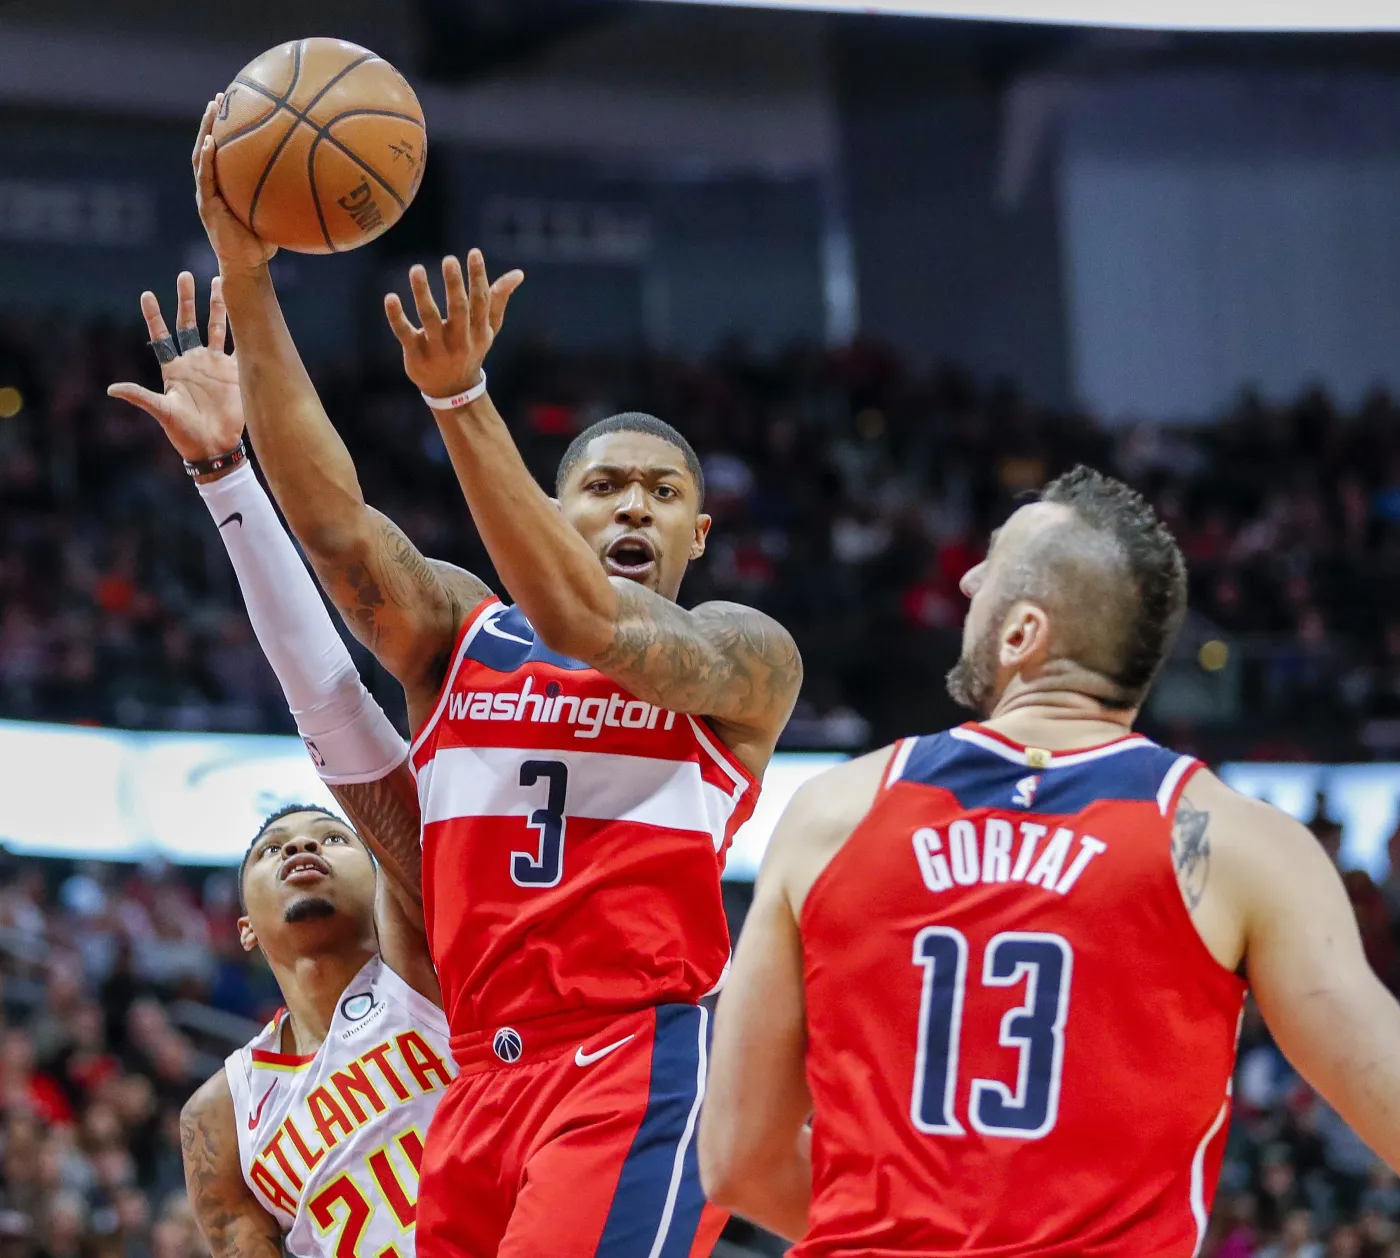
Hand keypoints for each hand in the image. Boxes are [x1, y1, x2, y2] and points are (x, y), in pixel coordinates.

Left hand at [107, 272, 245, 462]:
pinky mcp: (235, 374)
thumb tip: (112, 389)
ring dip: (217, 306)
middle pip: (189, 323)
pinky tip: (246, 311)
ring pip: (215, 328)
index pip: (161, 336)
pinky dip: (242, 330)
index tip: (147, 295)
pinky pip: (239, 346)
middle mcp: (193, 362)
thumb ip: (141, 397)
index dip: (154, 316)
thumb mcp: (162, 412)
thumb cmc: (185, 433)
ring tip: (219, 282)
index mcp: (173, 368)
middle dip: (187, 300)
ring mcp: (215, 365)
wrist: (215, 447)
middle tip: (185, 275)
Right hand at [193, 96, 276, 273]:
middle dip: (213, 119)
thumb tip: (317, 180)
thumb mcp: (278, 214)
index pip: (225, 151)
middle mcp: (214, 185)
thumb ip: (288, 197)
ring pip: (202, 154)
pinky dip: (206, 158)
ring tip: (212, 107)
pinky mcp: (206, 205)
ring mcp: (207, 194)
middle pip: (210, 144)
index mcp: (227, 185)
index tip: (235, 104)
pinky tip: (210, 141)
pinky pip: (205, 177)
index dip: (227, 128)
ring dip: (205, 129)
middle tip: (220, 96)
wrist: (246, 266)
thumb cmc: (264, 244)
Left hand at [384, 250, 523, 401]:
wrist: (453, 391)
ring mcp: (437, 349)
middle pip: (458, 310)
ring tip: (417, 269)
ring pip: (430, 319)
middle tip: (449, 259)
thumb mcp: (488, 328)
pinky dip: (396, 316)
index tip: (474, 253)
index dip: (478, 277)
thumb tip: (518, 273)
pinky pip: (405, 333)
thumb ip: (499, 299)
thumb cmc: (471, 349)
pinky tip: (391, 297)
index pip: (481, 302)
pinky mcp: (416, 355)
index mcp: (479, 331)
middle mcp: (460, 340)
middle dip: (454, 285)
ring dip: (423, 293)